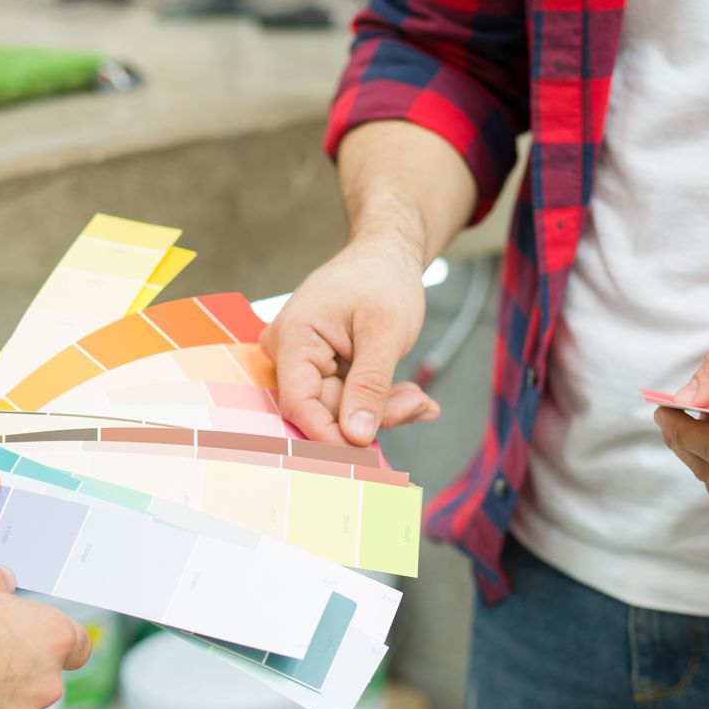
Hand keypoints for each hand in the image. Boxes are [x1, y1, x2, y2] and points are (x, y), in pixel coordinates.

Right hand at [260, 235, 441, 444]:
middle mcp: (288, 351)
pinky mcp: (322, 369)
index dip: (329, 436)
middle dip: (373, 415)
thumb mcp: (385, 332)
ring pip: (339, 409)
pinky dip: (381, 401)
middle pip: (323, 410)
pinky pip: (348, 398)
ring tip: (419, 398)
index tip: (366, 455)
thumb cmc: (383, 280)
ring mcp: (303, 361)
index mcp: (294, 336)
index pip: (300, 404)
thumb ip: (370, 386)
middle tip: (419, 403)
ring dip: (383, 409)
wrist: (386, 253)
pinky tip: (412, 396)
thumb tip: (356, 437)